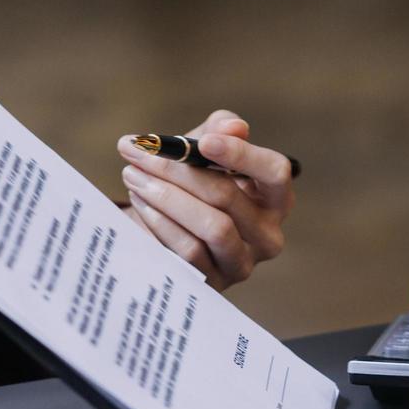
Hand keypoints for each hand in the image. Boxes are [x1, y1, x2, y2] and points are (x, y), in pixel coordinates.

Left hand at [117, 110, 293, 289]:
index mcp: (275, 198)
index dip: (242, 155)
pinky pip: (191, 251)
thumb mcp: (201, 151)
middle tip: (139, 152)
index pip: (275, 173)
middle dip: (178, 170)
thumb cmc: (190, 185)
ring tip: (133, 175)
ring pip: (213, 226)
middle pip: (229, 196)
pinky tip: (141, 203)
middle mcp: (268, 234)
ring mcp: (243, 262)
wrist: (164, 231)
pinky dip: (161, 223)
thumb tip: (234, 126)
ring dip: (166, 196)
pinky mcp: (215, 283)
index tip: (204, 142)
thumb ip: (217, 130)